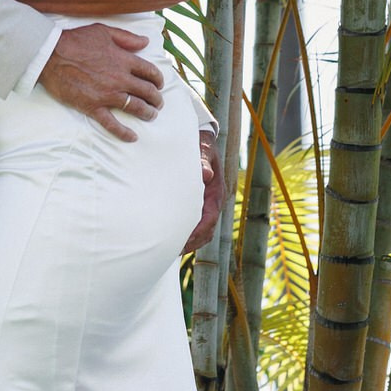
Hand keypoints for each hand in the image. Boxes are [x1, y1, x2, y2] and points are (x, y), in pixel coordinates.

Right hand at [40, 23, 164, 142]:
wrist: (51, 55)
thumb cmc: (76, 41)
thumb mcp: (103, 31)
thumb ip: (126, 38)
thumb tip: (145, 41)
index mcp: (123, 60)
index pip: (149, 71)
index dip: (157, 79)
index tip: (159, 84)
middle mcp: (120, 78)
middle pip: (147, 91)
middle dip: (156, 98)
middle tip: (158, 102)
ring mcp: (107, 94)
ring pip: (136, 107)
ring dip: (147, 113)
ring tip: (152, 115)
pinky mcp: (93, 107)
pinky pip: (112, 123)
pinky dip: (123, 132)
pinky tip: (132, 137)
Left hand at [182, 131, 224, 253]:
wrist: (202, 140)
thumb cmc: (201, 145)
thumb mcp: (203, 149)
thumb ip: (203, 161)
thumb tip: (205, 175)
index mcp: (216, 191)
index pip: (211, 216)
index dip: (199, 231)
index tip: (186, 240)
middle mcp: (213, 200)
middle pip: (208, 229)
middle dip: (194, 242)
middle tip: (175, 251)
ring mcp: (206, 203)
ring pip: (203, 230)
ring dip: (191, 241)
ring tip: (173, 249)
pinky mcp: (199, 204)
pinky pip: (196, 223)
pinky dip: (188, 233)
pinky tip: (173, 237)